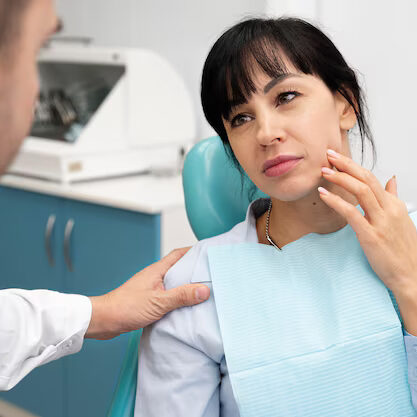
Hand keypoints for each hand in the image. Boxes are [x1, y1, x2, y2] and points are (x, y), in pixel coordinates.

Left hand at [85, 248, 209, 339]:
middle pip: (178, 268)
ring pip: (173, 282)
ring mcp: (151, 287)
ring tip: (203, 291)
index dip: (194, 251)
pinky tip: (185, 306)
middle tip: (210, 274)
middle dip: (194, 269)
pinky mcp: (148, 299)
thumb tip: (204, 290)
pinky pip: (168, 294)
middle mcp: (155, 276)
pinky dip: (178, 298)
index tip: (208, 253)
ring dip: (186, 285)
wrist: (104, 320)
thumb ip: (181, 296)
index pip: (178, 254)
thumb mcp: (159, 302)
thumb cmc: (126, 307)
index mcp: (157, 270)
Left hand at [318, 149, 416, 296]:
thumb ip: (394, 198)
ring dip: (340, 178)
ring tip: (324, 171)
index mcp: (395, 205)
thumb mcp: (402, 219)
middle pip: (366, 179)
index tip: (338, 159)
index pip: (372, 178)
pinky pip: (351, 213)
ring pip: (360, 191)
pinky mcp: (371, 235)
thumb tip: (391, 180)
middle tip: (329, 155)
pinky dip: (336, 201)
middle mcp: (389, 209)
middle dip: (346, 164)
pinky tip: (323, 195)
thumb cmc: (405, 250)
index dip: (353, 166)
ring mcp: (381, 222)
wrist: (412, 276)